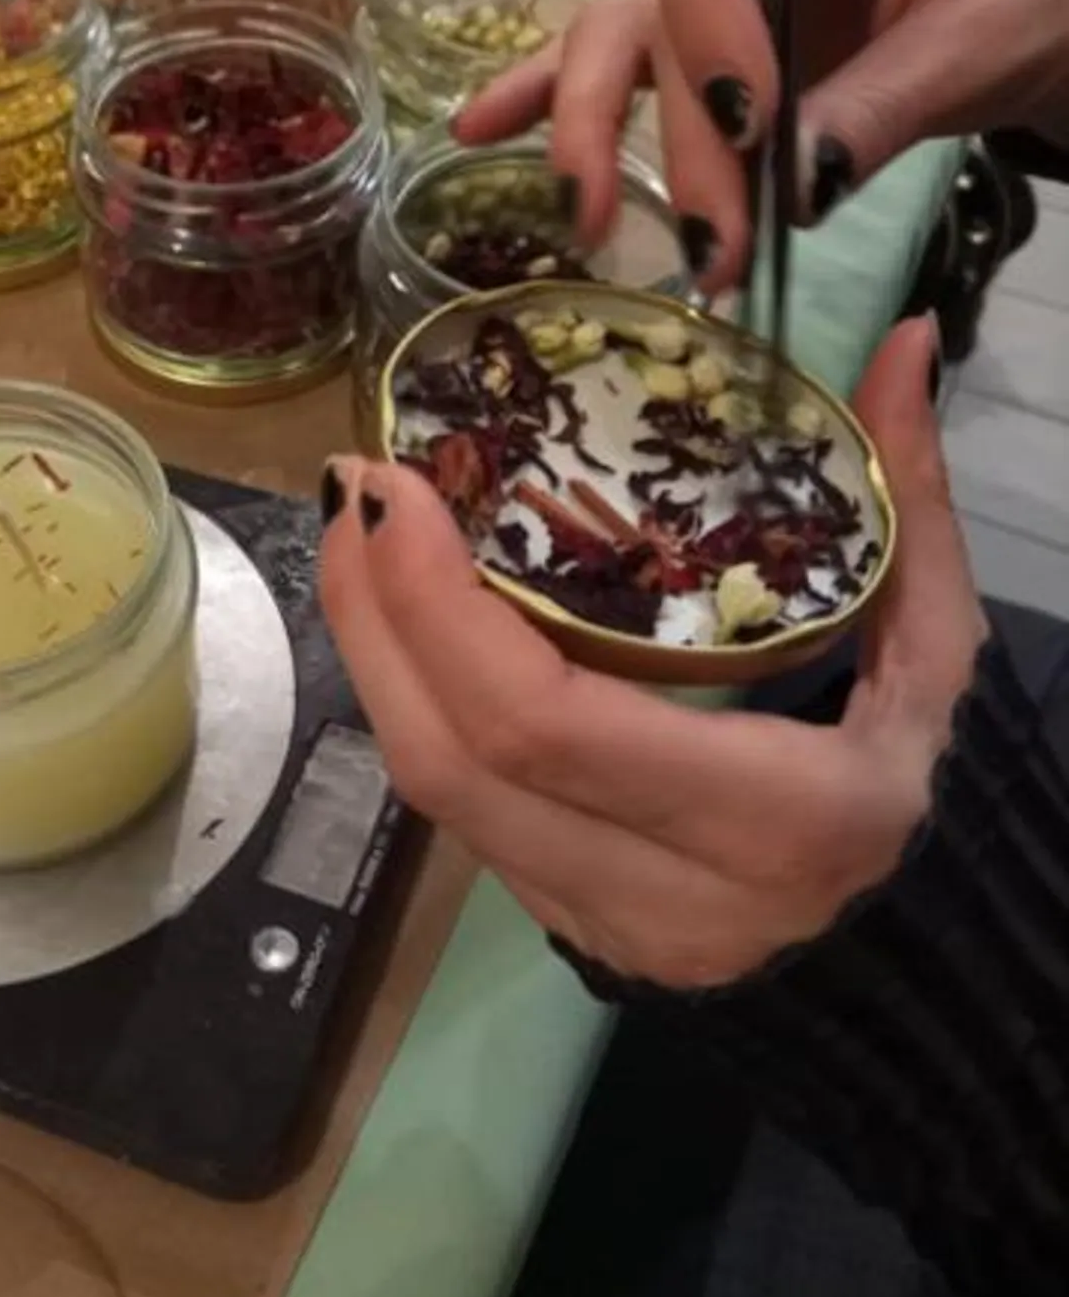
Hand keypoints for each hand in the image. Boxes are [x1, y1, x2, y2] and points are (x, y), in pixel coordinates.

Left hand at [318, 321, 986, 989]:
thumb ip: (909, 500)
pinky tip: (403, 619)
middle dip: (374, 615)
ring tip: (358, 535)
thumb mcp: (940, 648)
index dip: (437, 607)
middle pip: (458, 762)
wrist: (920, 958)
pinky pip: (460, 814)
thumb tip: (902, 339)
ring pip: (435, 798)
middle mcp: (677, 898)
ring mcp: (609, 928)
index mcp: (783, 821)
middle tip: (355, 486)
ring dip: (374, 657)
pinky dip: (416, 706)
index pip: (550, 725)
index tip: (396, 486)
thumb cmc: (926, 781)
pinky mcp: (567, 929)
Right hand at [456, 0, 1068, 290]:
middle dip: (668, 124)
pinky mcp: (714, 49)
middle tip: (711, 237)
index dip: (704, 17)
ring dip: (594, 134)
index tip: (753, 123)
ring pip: (619, 42)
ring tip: (589, 221)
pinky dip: (549, 102)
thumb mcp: (994, 32)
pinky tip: (480, 134)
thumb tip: (790, 187)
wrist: (1057, 0)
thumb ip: (888, 98)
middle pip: (653, 0)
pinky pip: (622, 68)